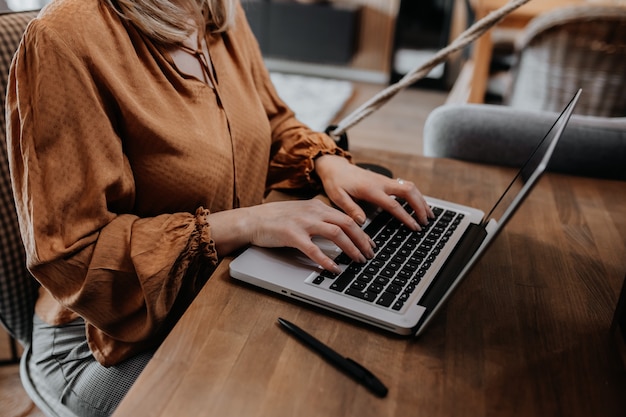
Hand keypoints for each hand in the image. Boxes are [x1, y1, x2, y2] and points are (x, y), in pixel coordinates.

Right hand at [207, 199, 374, 272]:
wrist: (252, 220)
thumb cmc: (274, 219)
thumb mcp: (301, 212)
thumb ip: (318, 217)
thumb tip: (337, 229)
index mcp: (317, 206)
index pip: (347, 217)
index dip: (362, 232)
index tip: (370, 243)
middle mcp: (313, 212)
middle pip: (347, 224)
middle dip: (362, 240)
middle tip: (370, 254)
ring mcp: (303, 223)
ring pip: (336, 234)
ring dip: (351, 249)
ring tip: (358, 260)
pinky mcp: (292, 236)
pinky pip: (314, 250)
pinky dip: (327, 261)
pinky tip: (334, 269)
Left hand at [313, 155, 433, 229]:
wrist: (335, 166)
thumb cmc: (336, 182)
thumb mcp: (337, 197)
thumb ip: (350, 209)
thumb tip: (362, 222)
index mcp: (371, 189)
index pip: (393, 204)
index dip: (406, 216)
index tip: (414, 226)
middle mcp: (381, 183)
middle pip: (408, 191)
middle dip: (420, 206)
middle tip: (426, 221)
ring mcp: (385, 180)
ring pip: (410, 187)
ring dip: (421, 200)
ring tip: (428, 214)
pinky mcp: (385, 180)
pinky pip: (405, 186)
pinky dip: (415, 195)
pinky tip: (419, 204)